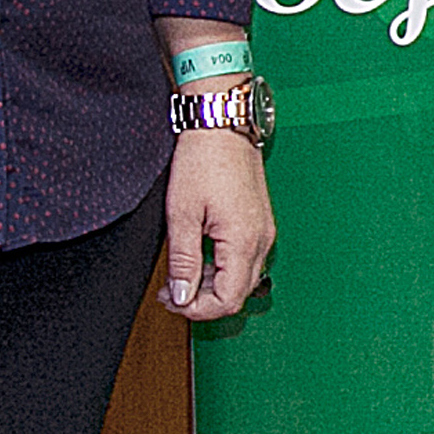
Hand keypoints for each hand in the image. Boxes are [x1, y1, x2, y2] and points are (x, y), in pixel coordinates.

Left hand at [161, 128, 274, 319]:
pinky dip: (220, 267)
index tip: (172, 300)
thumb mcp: (182, 214)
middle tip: (170, 291)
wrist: (222, 123)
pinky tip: (198, 257)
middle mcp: (261, 240)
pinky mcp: (258, 223)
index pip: (227, 300)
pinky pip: (243, 260)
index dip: (197, 310)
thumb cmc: (203, 159)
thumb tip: (183, 296)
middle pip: (237, 294)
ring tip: (179, 274)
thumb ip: (184, 261)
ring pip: (240, 279)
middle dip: (201, 300)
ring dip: (210, 285)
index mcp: (244, 241)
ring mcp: (263, 231)